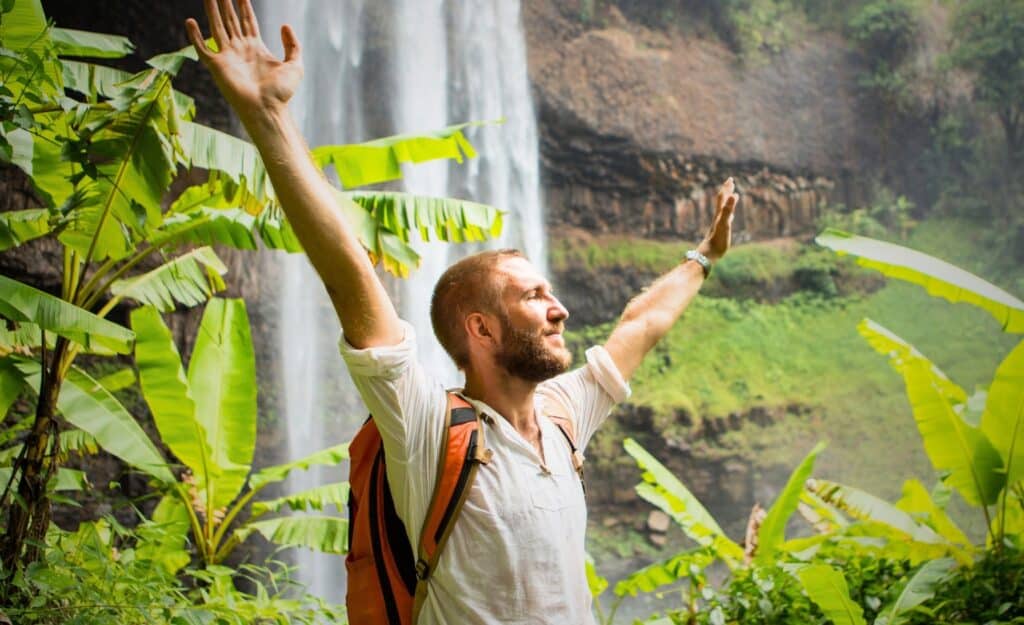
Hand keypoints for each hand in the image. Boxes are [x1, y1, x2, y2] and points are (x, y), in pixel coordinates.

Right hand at [185, 0, 302, 123]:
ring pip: (217, 28)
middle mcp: (240, 50)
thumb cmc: (281, 93)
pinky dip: (195, 36)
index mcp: (257, 49)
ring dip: (212, 11)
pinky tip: (189, 21)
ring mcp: (228, 57)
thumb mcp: (295, 66)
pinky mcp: (217, 66)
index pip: (248, 22)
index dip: (245, 8)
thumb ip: (293, 45)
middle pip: (231, 21)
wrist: (267, 109)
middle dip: (226, 5)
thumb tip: (284, 25)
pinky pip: (202, 48)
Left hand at [697, 177, 738, 261]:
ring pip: (724, 209)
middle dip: (727, 191)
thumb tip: (733, 195)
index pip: (723, 197)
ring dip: (728, 201)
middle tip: (731, 182)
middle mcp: (719, 217)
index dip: (726, 188)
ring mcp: (720, 223)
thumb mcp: (724, 223)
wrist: (709, 253)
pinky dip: (729, 214)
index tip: (730, 179)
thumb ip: (728, 209)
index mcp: (720, 213)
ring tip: (732, 196)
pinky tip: (730, 216)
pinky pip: (726, 219)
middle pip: (722, 201)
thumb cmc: (717, 239)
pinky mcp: (721, 231)